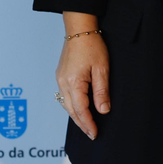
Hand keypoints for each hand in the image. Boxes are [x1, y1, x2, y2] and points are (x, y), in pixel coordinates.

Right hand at [55, 12, 109, 140]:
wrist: (79, 28)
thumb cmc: (92, 45)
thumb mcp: (102, 69)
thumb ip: (102, 92)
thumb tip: (103, 111)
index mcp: (73, 82)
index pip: (81, 110)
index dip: (88, 124)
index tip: (94, 134)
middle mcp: (63, 82)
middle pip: (71, 110)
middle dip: (81, 124)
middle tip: (91, 134)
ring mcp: (60, 78)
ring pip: (66, 104)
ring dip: (75, 116)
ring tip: (86, 125)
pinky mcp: (60, 75)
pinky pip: (64, 96)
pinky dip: (71, 105)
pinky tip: (78, 108)